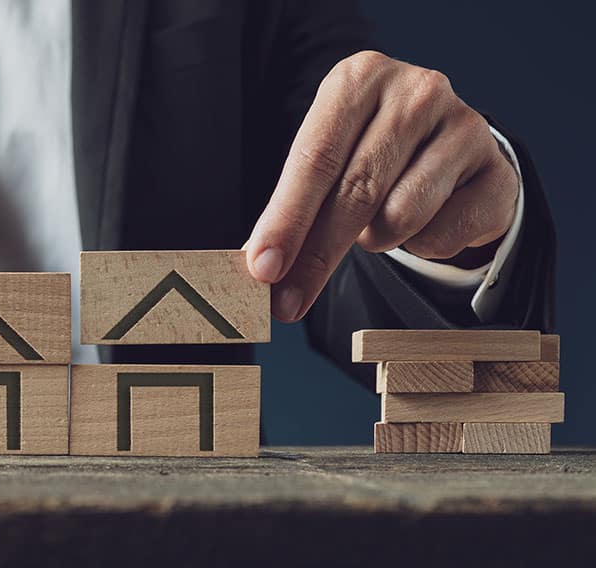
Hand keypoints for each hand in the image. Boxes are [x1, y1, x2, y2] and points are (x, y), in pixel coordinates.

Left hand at [246, 51, 518, 321]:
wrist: (446, 145)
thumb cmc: (366, 153)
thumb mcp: (325, 161)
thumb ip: (291, 208)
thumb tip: (258, 266)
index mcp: (359, 78)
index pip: (314, 159)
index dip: (286, 220)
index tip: (263, 269)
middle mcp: (416, 91)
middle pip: (354, 191)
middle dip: (315, 255)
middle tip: (287, 303)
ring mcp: (465, 127)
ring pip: (400, 217)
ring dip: (375, 239)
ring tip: (375, 222)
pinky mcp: (499, 170)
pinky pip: (443, 235)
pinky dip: (422, 245)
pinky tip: (424, 219)